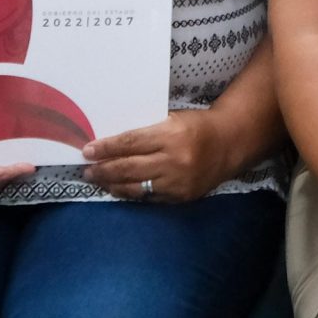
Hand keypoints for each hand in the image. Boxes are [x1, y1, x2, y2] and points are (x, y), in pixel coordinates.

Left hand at [82, 109, 231, 202]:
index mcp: (171, 135)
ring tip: (97, 180)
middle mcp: (174, 161)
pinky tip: (119, 189)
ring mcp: (177, 182)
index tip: (87, 150)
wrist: (230, 144)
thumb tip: (112, 144)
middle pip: (129, 168)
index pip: (130, 143)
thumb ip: (147, 132)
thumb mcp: (172, 120)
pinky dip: (131, 193)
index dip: (106, 148)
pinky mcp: (180, 198)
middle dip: (103, 169)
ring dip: (112, 184)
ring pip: (136, 187)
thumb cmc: (197, 126)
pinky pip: (149, 198)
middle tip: (86, 169)